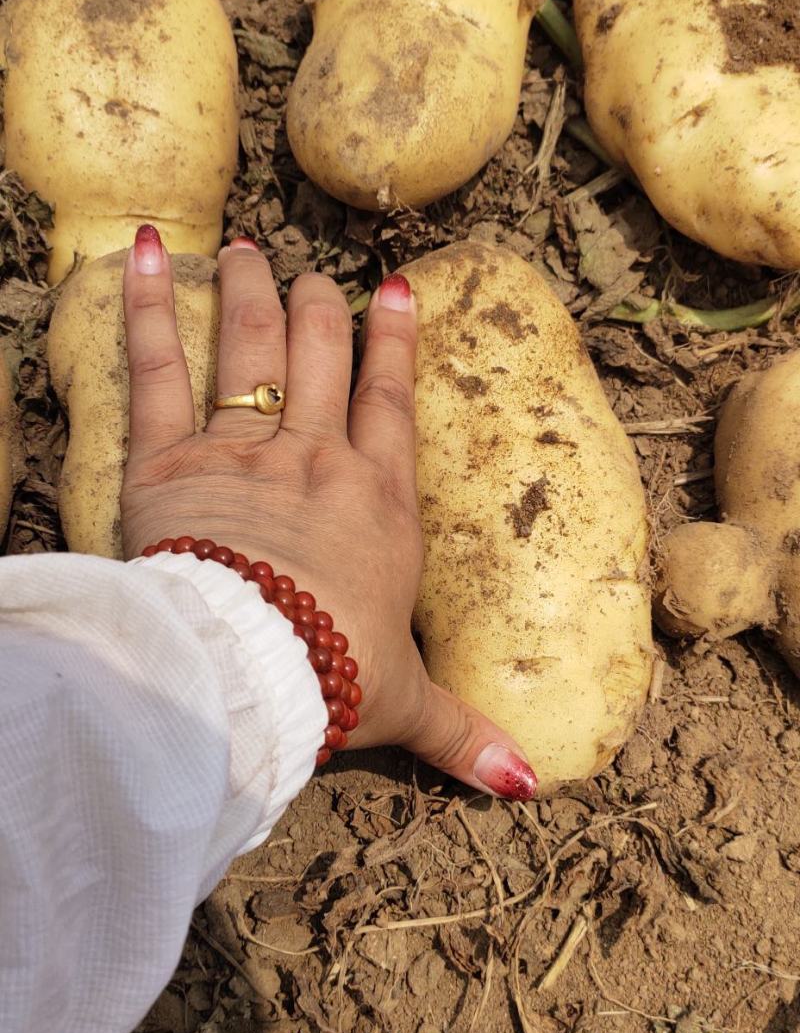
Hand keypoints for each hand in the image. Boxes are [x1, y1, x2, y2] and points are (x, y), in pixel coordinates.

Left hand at [121, 225, 536, 798]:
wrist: (257, 669)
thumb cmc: (338, 680)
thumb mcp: (409, 707)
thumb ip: (463, 734)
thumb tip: (526, 784)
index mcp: (379, 503)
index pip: (390, 404)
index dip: (392, 345)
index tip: (394, 291)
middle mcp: (317, 460)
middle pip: (321, 359)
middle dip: (317, 310)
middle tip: (313, 276)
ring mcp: (246, 450)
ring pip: (253, 349)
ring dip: (251, 293)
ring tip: (247, 249)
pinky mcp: (172, 459)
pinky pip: (160, 369)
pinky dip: (153, 309)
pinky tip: (148, 252)